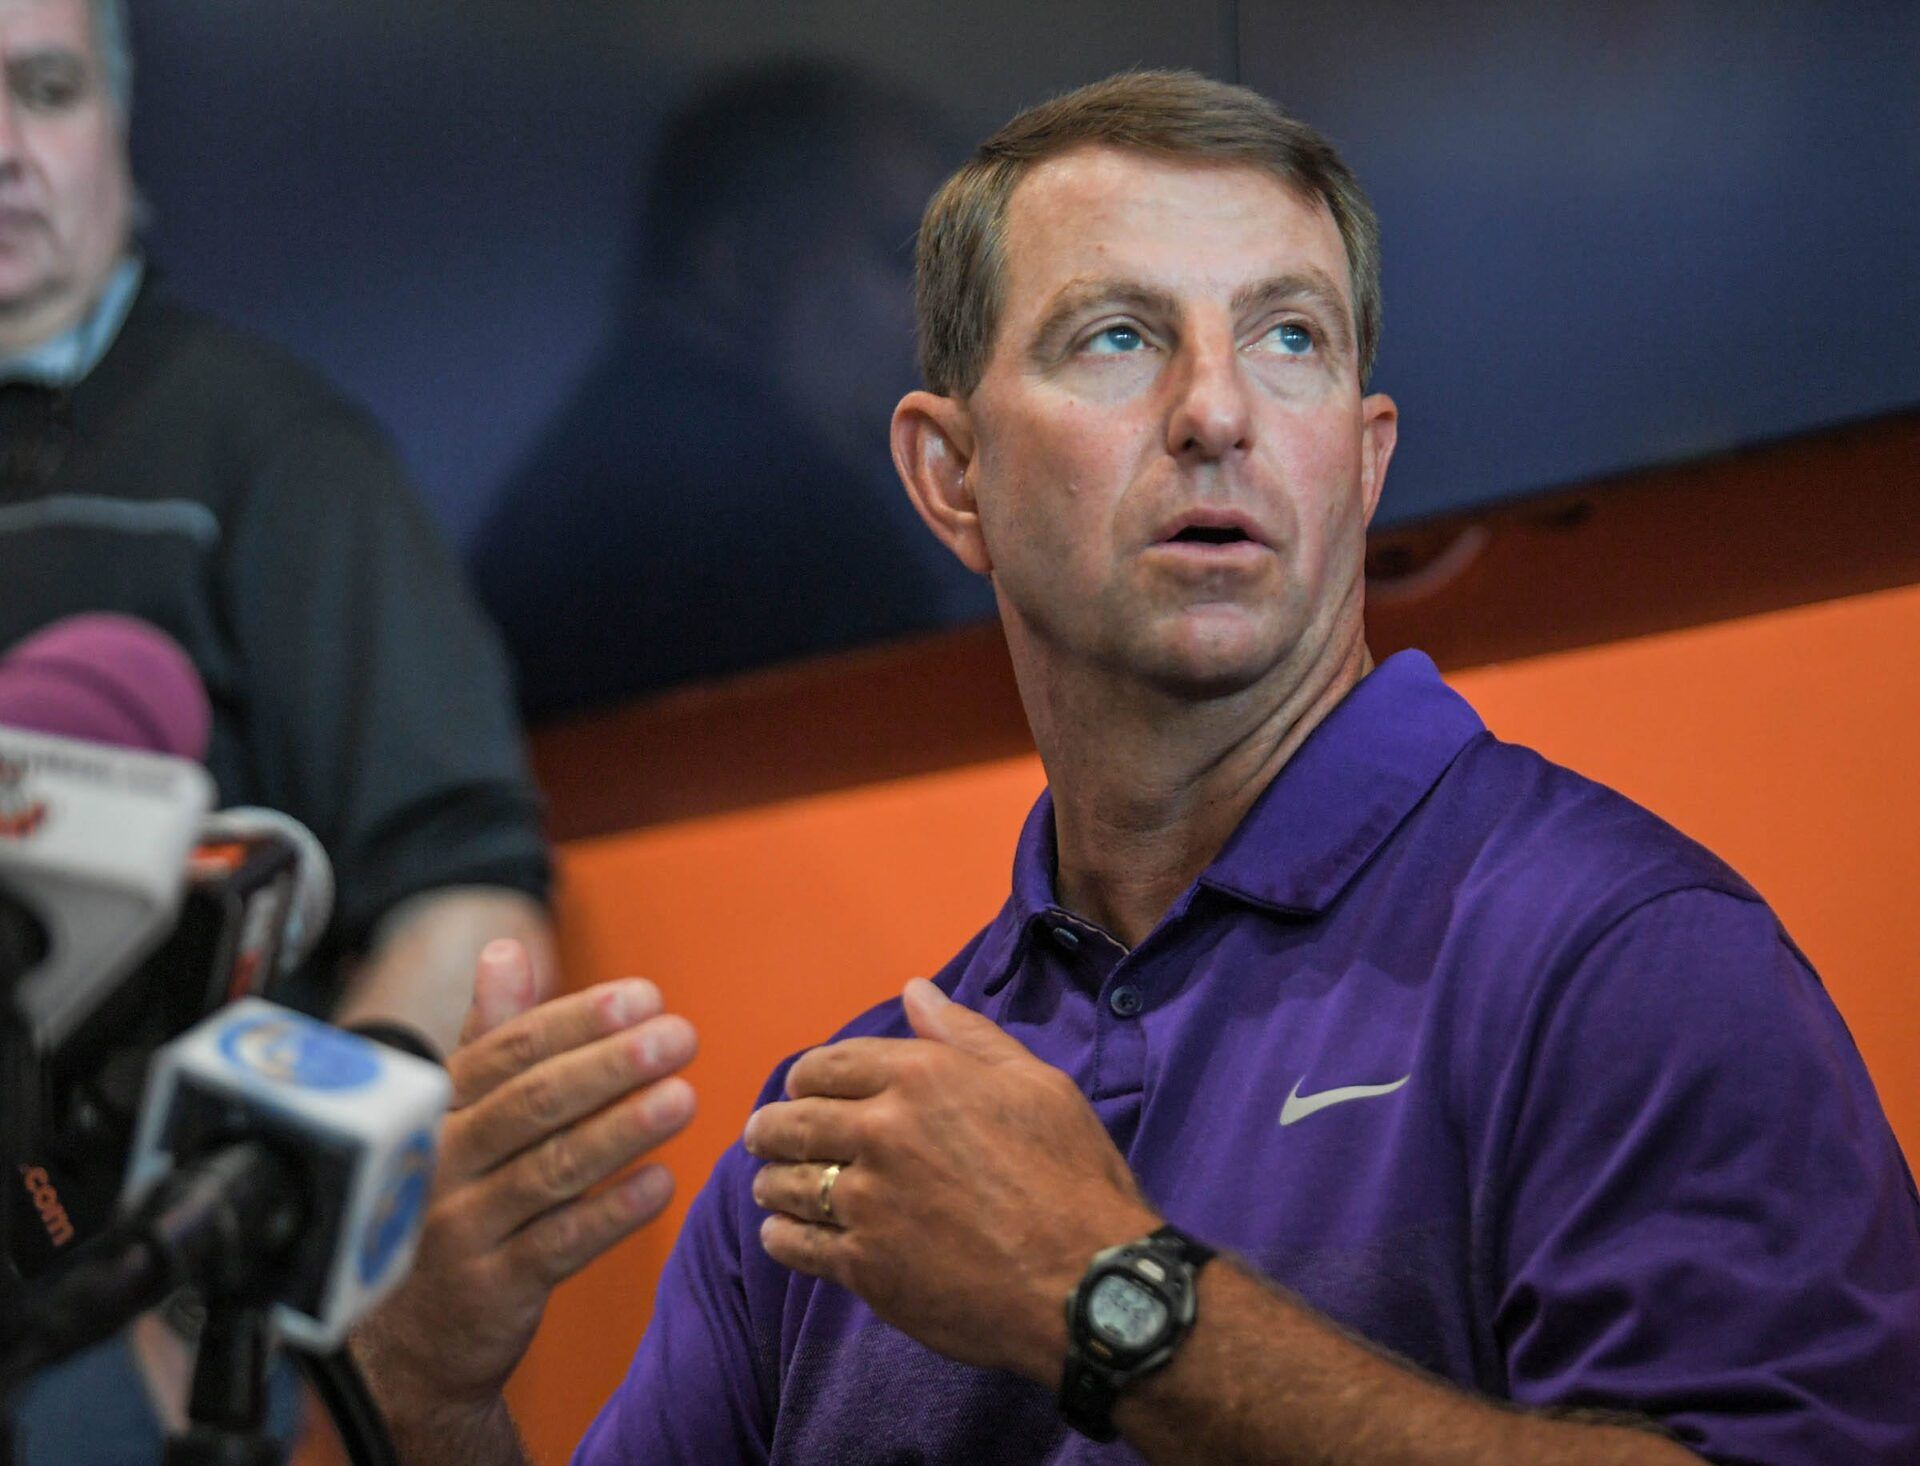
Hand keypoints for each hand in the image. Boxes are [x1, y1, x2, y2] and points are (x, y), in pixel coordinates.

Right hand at [355, 939, 696, 1439]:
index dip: (579, 1020)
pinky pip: (559, 1244)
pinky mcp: (493, 1289)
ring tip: (684, 1097)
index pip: (510, 1049)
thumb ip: (489, 1035)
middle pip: (533, 1102)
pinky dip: (612, 1212)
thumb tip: (507, 949)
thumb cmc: (451, 1200)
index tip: (646, 996)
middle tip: (678, 1036)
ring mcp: (464, 1228)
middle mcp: (445, 1163)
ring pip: (550, 1169)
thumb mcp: (457, 1116)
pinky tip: (661, 1183)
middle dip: (610, 1065)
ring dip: (622, 1130)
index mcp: (440, 1109)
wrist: (409, 1340)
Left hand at [744, 979, 1154, 1382]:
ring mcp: (867, 1203)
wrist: (1087, 1283)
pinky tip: (783, 1233)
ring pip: (785, 1183)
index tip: (802, 1091)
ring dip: (770, 1180)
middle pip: (794, 1121)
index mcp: (922, 1077)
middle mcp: (882, 1131)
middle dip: (772, 1127)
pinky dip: (780, 1236)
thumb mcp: (1036, 1084)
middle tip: (766, 1137)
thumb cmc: (1073, 1176)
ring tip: (771, 1185)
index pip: (829, 1065)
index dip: (806, 1078)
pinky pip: (796, 1245)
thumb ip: (967, 1035)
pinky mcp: (864, 1266)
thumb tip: (913, 991)